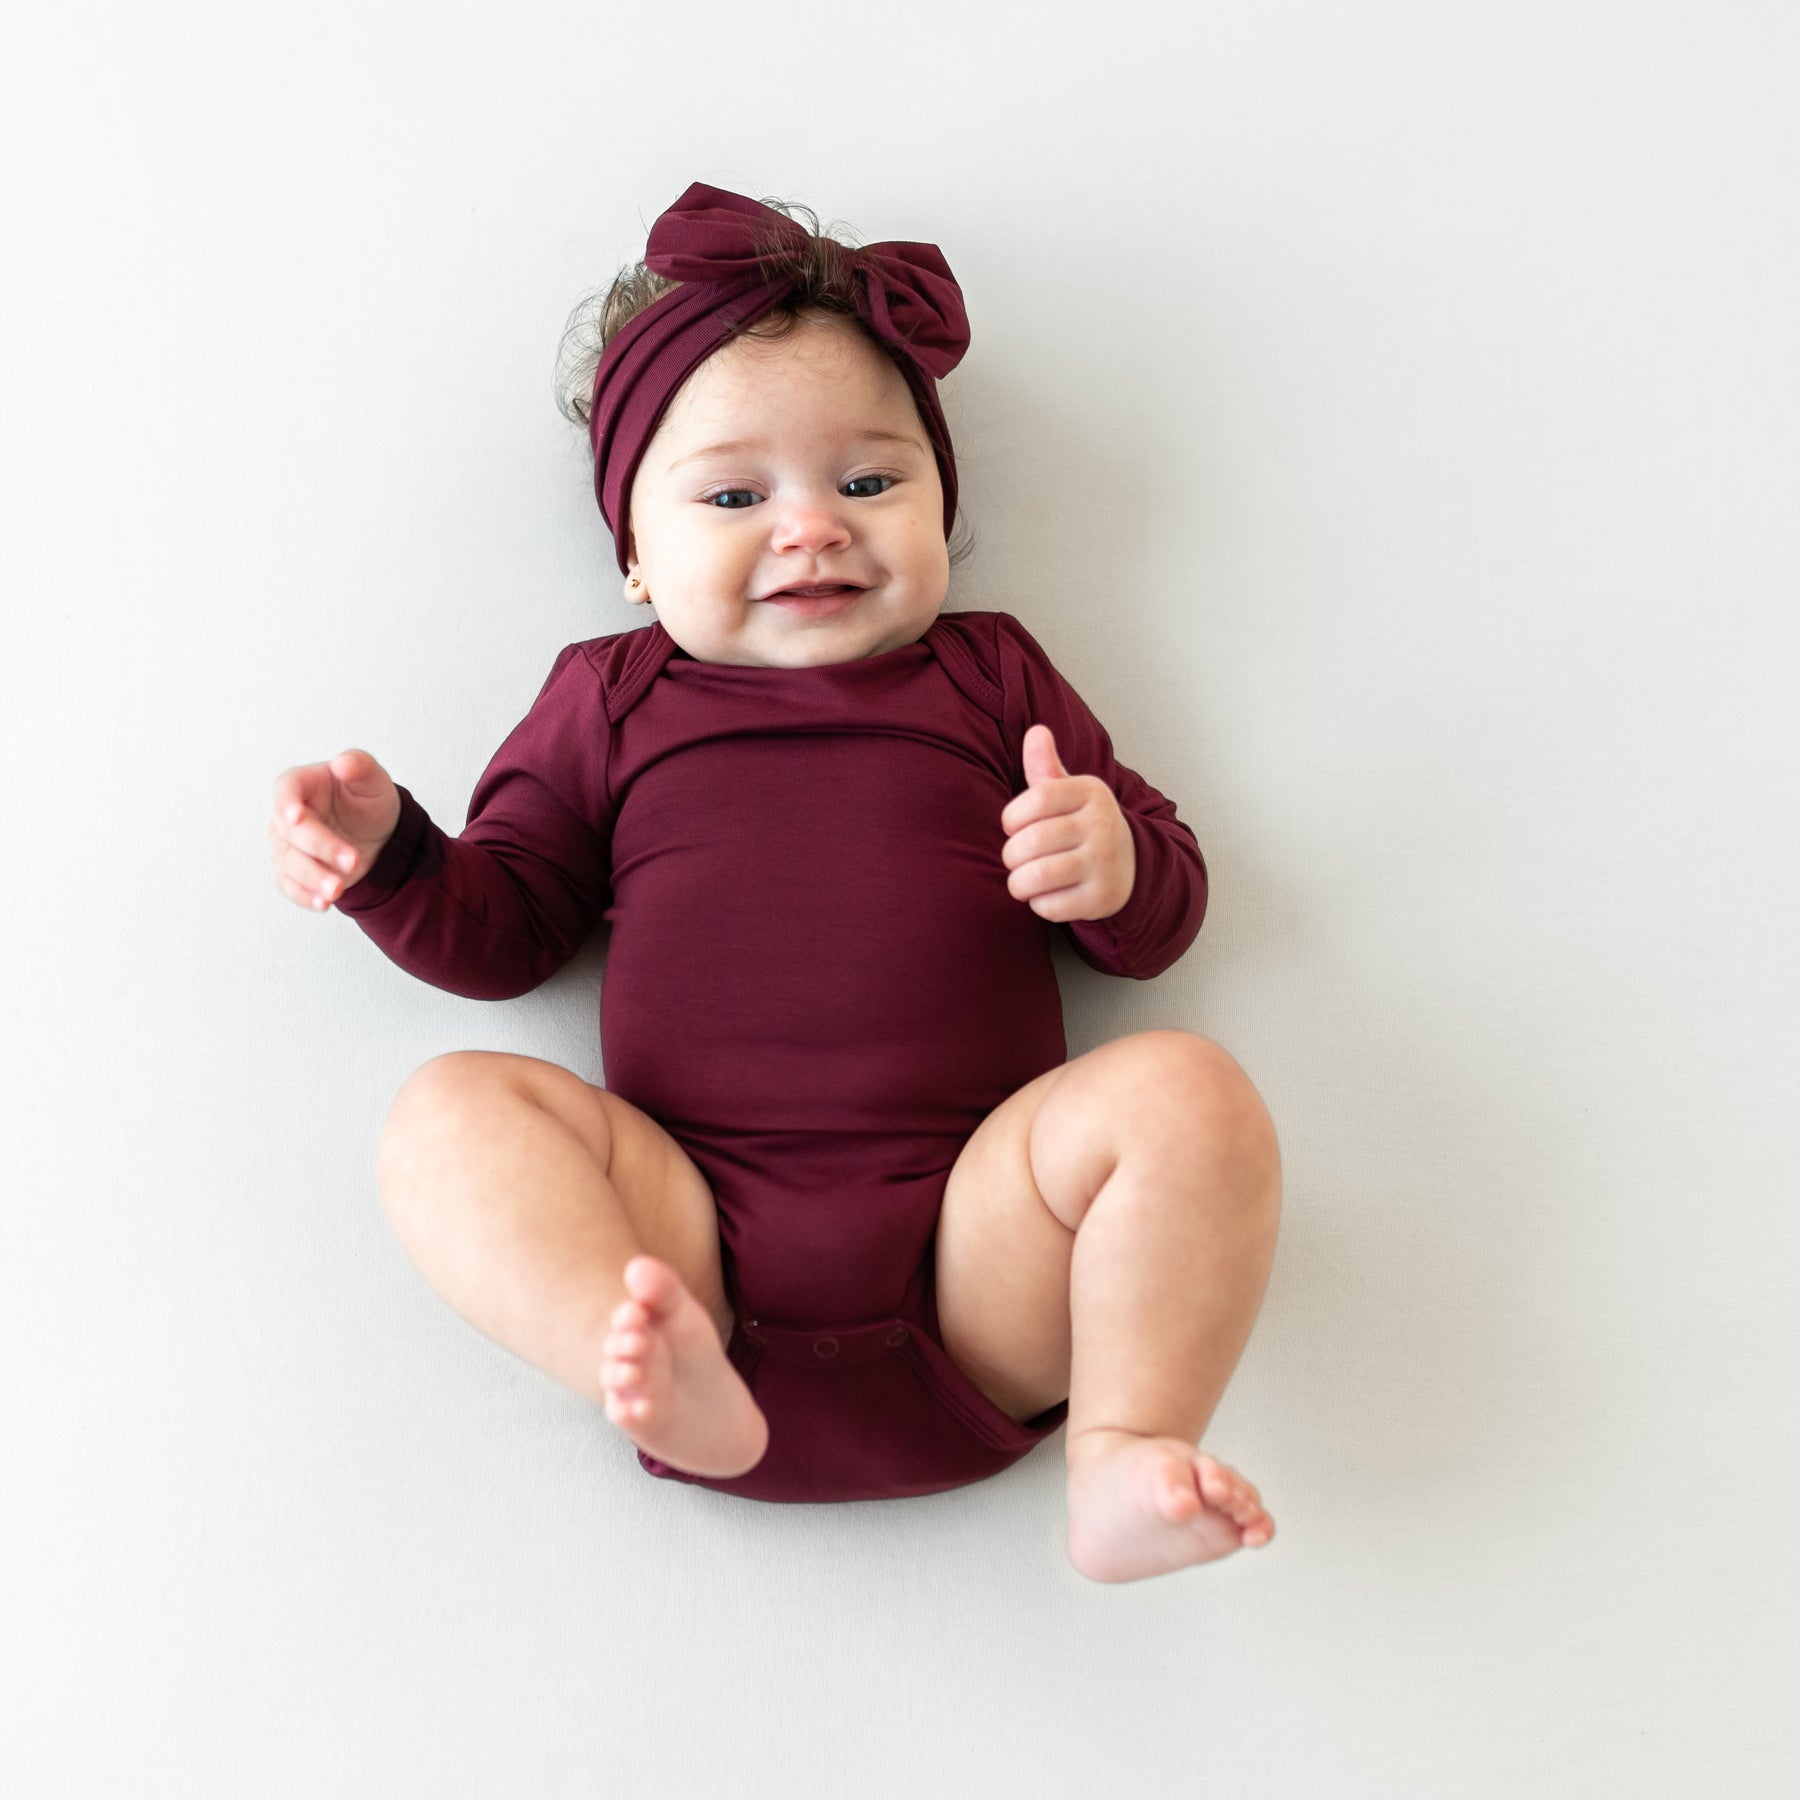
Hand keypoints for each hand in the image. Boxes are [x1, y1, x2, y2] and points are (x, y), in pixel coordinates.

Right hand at [269, 749, 400, 911]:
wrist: (376, 833)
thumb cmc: (366, 799)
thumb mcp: (373, 780)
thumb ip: (360, 766)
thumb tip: (343, 763)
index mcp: (301, 785)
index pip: (285, 790)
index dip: (287, 804)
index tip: (296, 818)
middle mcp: (286, 817)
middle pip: (292, 834)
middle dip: (321, 849)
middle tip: (353, 861)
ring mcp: (287, 846)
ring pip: (291, 865)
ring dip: (313, 879)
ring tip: (337, 890)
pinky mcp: (294, 872)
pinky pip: (292, 887)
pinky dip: (306, 896)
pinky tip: (323, 903)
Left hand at [999, 724, 1135, 922]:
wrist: (1131, 865)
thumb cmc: (1084, 824)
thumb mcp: (1069, 792)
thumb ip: (1045, 766)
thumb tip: (1036, 731)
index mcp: (1091, 792)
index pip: (1037, 799)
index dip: (1012, 817)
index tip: (1012, 826)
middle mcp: (1103, 825)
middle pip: (1032, 841)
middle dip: (1011, 855)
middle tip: (1015, 858)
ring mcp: (1105, 863)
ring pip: (1037, 876)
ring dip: (1018, 883)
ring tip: (1022, 880)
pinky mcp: (1102, 898)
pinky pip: (1051, 906)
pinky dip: (1039, 904)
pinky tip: (1046, 895)